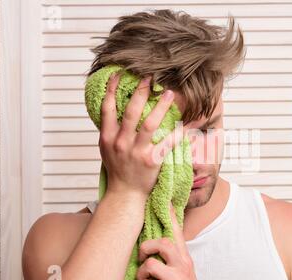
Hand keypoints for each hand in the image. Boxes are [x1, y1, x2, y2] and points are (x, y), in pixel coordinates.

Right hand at [99, 73, 184, 197]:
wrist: (124, 194)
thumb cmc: (117, 170)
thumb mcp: (106, 149)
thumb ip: (109, 129)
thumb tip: (111, 107)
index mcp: (107, 137)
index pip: (107, 108)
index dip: (112, 89)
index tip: (119, 74)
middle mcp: (120, 142)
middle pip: (131, 111)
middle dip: (141, 92)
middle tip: (150, 77)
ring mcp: (136, 151)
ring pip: (150, 123)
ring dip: (160, 106)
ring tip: (169, 93)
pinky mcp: (151, 160)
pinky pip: (167, 142)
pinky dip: (177, 133)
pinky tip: (185, 123)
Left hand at [136, 203, 201, 279]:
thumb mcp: (181, 272)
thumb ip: (172, 258)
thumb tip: (156, 244)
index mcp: (185, 259)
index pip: (177, 233)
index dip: (170, 216)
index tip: (165, 201)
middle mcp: (183, 265)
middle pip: (164, 243)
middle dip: (147, 247)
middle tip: (143, 256)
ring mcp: (177, 279)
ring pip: (150, 264)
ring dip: (141, 274)